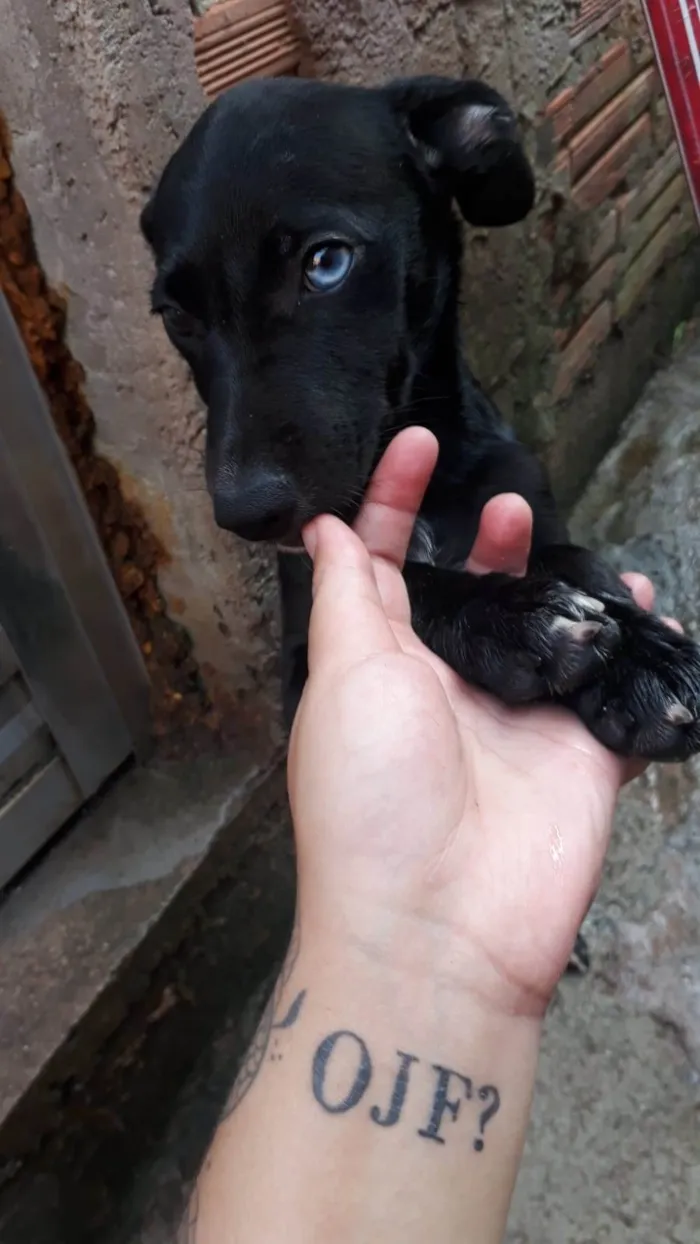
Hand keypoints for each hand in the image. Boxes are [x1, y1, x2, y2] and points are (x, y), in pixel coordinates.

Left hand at [289, 428, 673, 1017]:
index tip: (417, 441)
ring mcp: (518, 720)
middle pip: (475, 591)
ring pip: (548, 630)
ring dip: (562, 583)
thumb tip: (321, 528)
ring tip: (573, 547)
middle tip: (510, 504)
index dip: (395, 500)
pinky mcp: (581, 754)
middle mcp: (448, 687)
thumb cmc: (372, 795)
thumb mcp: (345, 678)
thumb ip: (348, 598)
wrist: (443, 927)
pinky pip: (615, 685)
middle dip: (489, 539)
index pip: (385, 563)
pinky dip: (636, 642)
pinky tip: (646, 604)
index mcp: (380, 666)